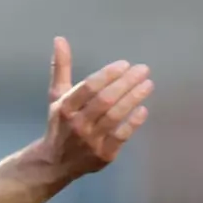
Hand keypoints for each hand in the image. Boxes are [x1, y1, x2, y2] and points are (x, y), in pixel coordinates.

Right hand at [40, 37, 152, 177]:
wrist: (55, 163)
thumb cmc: (60, 123)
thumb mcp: (57, 95)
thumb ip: (61, 68)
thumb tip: (60, 39)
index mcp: (65, 107)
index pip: (89, 87)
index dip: (108, 74)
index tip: (125, 64)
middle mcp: (77, 124)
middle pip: (105, 100)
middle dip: (126, 83)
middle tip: (143, 70)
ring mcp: (90, 141)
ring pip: (115, 117)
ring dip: (133, 99)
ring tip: (148, 84)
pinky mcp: (103, 155)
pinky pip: (121, 136)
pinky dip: (133, 123)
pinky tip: (143, 109)